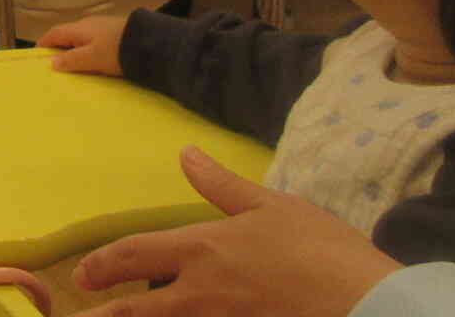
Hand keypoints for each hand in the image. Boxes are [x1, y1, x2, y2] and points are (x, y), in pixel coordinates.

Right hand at [38, 15, 127, 74]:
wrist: (150, 42)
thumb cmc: (117, 49)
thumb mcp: (92, 58)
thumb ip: (71, 60)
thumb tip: (51, 62)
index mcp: (78, 29)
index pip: (54, 34)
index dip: (43, 43)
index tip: (37, 55)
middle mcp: (88, 24)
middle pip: (67, 34)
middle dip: (58, 47)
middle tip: (54, 63)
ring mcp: (102, 27)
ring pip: (81, 37)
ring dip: (74, 48)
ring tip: (74, 64)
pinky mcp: (115, 32)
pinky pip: (94, 40)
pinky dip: (88, 49)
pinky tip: (94, 59)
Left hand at [73, 146, 398, 316]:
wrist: (371, 305)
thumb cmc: (323, 251)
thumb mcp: (273, 206)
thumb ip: (222, 186)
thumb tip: (185, 154)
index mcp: (203, 250)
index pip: (136, 254)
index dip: (104, 264)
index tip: (83, 274)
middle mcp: (203, 293)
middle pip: (138, 308)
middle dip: (104, 314)